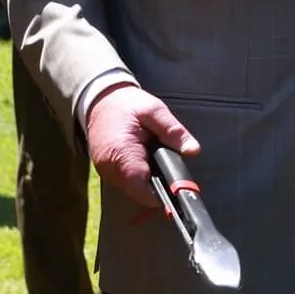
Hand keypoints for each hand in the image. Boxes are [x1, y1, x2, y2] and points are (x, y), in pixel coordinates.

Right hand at [85, 83, 200, 206]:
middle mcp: (109, 167)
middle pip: (138, 192)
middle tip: (173, 170)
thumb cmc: (128, 104)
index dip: (162, 193)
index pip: (141, 187)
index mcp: (121, 152)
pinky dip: (139, 177)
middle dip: (158, 186)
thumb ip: (174, 131)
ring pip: (132, 189)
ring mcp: (105, 171)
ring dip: (149, 181)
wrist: (102, 101)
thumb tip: (192, 150)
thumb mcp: (155, 111)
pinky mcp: (106, 171)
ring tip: (159, 161)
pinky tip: (148, 162)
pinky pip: (126, 183)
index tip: (179, 189)